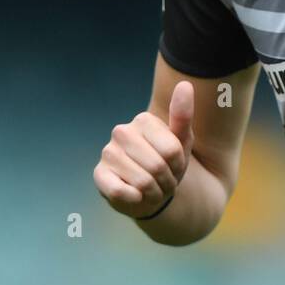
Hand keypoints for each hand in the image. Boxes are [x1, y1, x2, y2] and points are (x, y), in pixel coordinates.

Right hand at [94, 81, 195, 218]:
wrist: (150, 193)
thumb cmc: (167, 164)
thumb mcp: (182, 143)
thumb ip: (183, 115)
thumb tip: (185, 84)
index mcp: (143, 120)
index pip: (172, 150)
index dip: (178, 165)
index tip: (174, 165)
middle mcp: (121, 132)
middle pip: (158, 166)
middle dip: (166, 180)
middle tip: (162, 180)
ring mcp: (108, 153)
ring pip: (142, 182)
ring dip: (153, 192)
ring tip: (151, 188)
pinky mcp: (99, 175)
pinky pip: (120, 192)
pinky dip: (134, 200)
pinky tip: (134, 196)